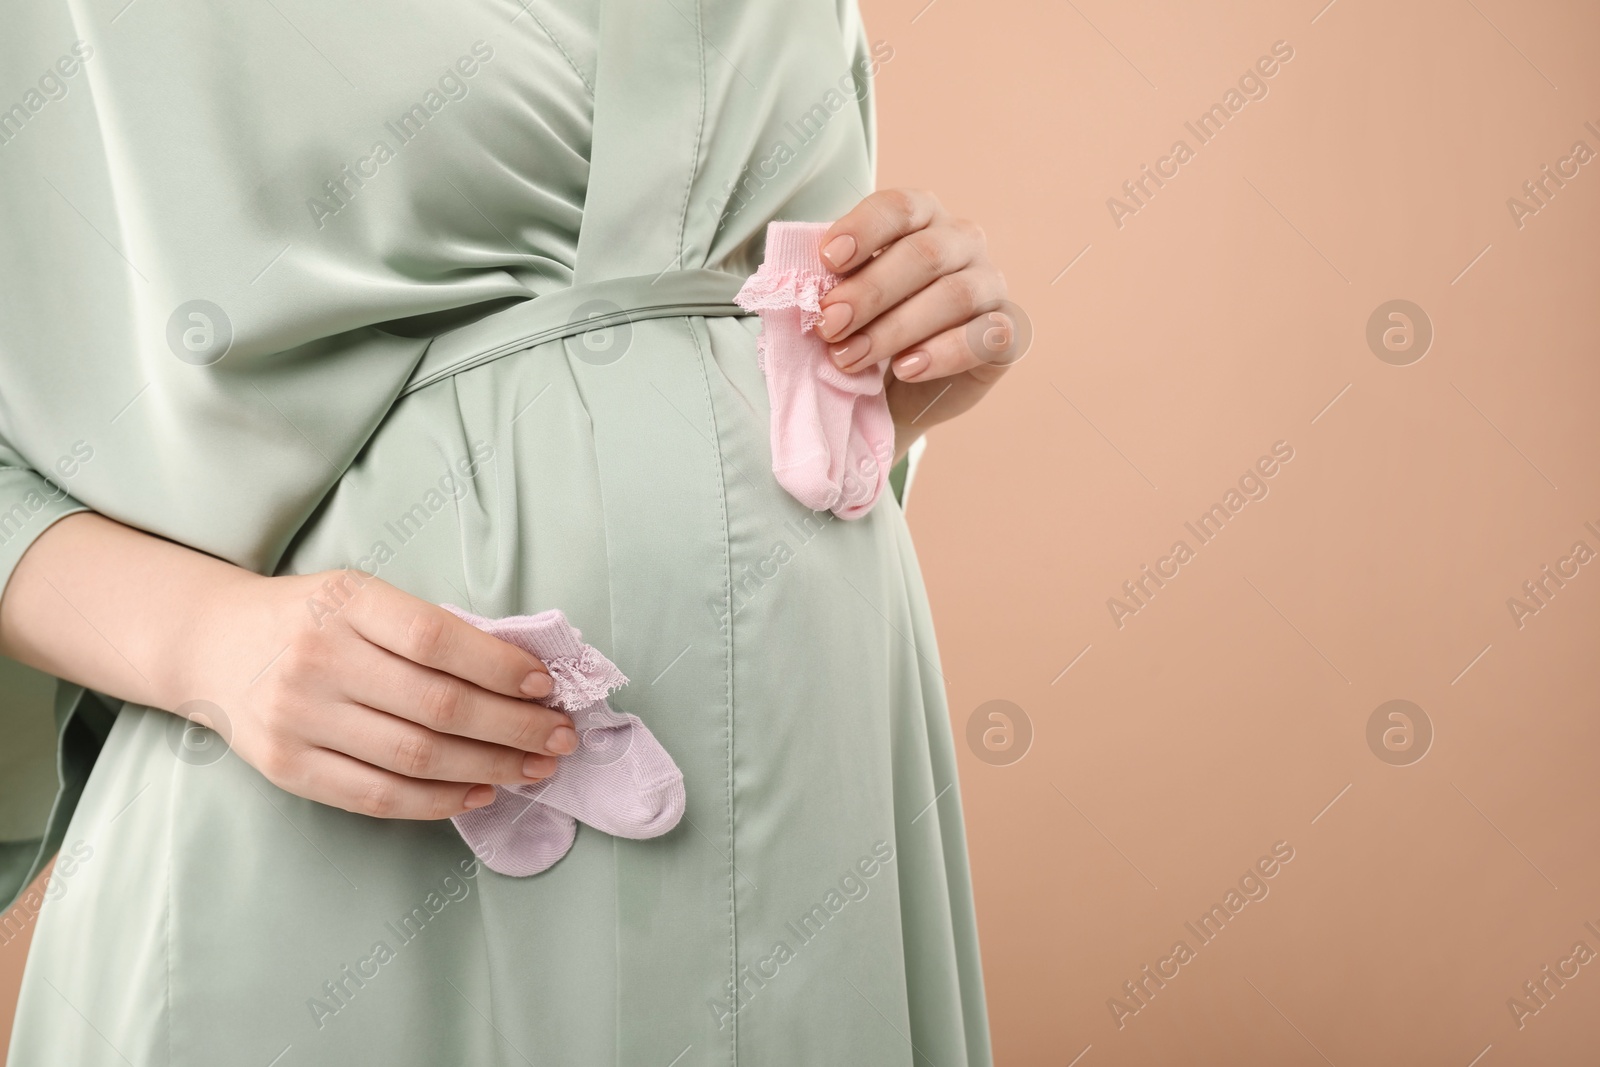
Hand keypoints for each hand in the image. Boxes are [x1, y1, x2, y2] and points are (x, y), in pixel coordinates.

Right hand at [180, 568, 578, 819]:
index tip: (546, 685)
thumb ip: (427, 629)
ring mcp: (299, 718)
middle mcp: (318, 660)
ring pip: (415, 757)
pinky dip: (440, 800)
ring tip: (534, 768)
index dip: (499, 666)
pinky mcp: (287, 768)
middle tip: (561, 737)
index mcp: (346, 604)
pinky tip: (481, 791)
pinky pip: (378, 796)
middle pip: (437, 706)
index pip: (436, 639)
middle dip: (514, 727)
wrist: (212, 644)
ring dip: (490, 768)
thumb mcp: (361, 597)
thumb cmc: (312, 618)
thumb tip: (521, 674)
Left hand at [816, 189, 1020, 458]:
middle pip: (924, 254)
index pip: (899, 208)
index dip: (864, 229)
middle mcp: (963, 243)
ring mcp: (990, 285)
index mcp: (921, 218)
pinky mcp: (1006, 333)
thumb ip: (830, 285)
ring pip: (954, 295)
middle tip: (828, 325)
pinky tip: (906, 368)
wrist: (893, 390)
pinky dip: (943, 352)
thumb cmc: (864, 329)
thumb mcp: (841, 302)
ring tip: (851, 357)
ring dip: (896, 328)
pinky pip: (986, 336)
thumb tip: (801, 286)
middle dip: (869, 291)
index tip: (827, 260)